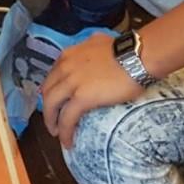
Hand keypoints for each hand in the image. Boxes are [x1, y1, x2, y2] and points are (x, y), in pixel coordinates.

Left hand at [41, 31, 144, 147]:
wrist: (136, 57)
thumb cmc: (125, 51)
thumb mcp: (98, 42)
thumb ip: (90, 47)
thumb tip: (93, 47)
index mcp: (68, 55)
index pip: (52, 76)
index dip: (52, 90)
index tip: (55, 101)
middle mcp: (64, 67)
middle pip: (47, 92)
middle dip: (47, 108)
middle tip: (52, 120)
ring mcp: (71, 83)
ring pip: (51, 106)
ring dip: (51, 122)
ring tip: (57, 134)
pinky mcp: (82, 98)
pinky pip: (67, 118)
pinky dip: (65, 132)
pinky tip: (68, 141)